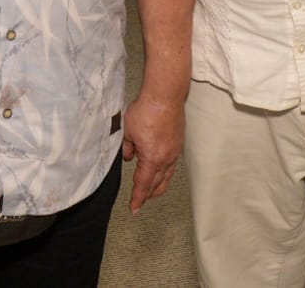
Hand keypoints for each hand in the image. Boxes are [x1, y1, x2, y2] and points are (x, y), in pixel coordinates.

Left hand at [121, 93, 183, 212]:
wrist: (164, 96)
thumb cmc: (145, 111)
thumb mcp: (128, 131)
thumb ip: (127, 148)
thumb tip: (128, 157)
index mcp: (152, 159)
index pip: (143, 185)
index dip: (137, 198)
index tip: (133, 208)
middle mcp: (166, 159)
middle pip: (157, 184)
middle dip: (147, 195)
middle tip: (139, 202)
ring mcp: (174, 151)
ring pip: (166, 176)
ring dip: (158, 186)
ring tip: (151, 192)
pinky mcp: (178, 143)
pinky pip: (171, 165)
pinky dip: (165, 173)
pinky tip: (160, 172)